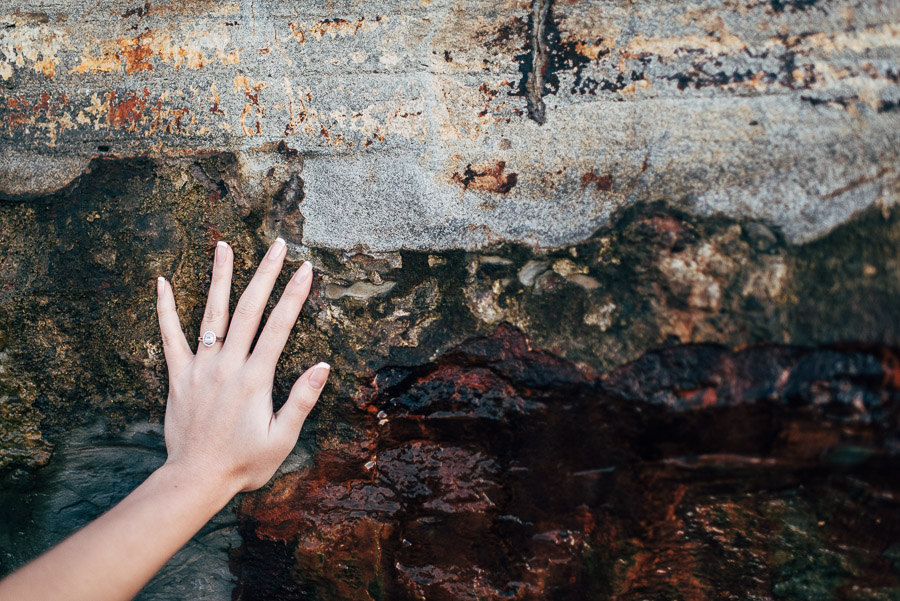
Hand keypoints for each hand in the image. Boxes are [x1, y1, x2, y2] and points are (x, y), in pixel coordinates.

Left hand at [155, 238, 328, 494]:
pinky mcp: (178, 376)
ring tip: (224, 245)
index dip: (294, 295)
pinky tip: (161, 282)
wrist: (195, 480)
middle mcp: (227, 365)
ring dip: (219, 277)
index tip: (305, 269)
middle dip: (265, 273)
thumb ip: (302, 399)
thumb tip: (323, 365)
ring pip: (212, 313)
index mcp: (255, 378)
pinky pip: (169, 336)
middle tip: (276, 245)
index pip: (279, 326)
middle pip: (249, 309)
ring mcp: (200, 368)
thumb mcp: (282, 437)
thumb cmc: (244, 463)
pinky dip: (165, 309)